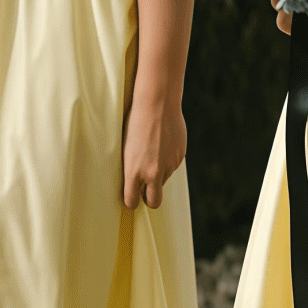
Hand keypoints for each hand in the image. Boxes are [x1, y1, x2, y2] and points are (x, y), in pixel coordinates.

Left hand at [122, 89, 186, 208]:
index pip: (131, 201)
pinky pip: (172, 166)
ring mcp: (168, 166)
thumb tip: (138, 182)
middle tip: (145, 190)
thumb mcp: (127, 148)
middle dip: (149, 200)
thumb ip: (133, 168)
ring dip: (158, 173)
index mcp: (133, 171)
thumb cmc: (135, 123)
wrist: (157, 105)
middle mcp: (152, 173)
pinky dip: (168, 160)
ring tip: (152, 151)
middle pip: (153, 202)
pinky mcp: (180, 157)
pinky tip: (163, 143)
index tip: (130, 195)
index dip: (131, 200)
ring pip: (163, 180)